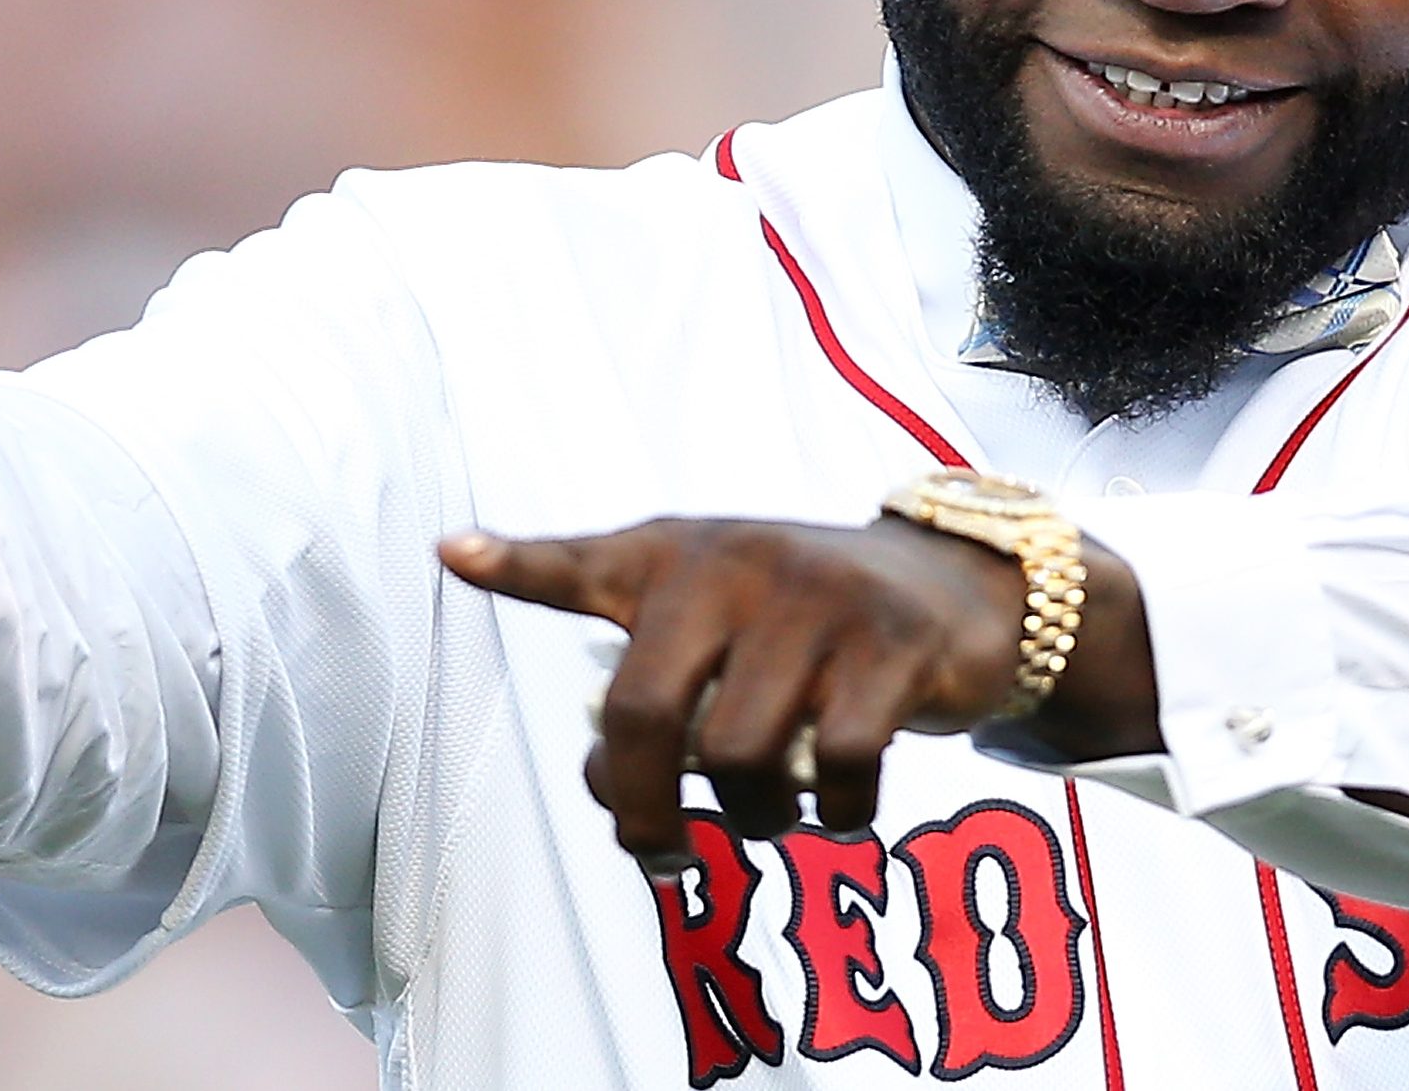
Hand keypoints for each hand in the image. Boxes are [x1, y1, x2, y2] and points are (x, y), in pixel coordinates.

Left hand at [441, 515, 1046, 871]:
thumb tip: (598, 770)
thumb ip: (651, 670)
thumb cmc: (809, 620)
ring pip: (740, 754)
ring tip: (772, 813)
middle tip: (659, 854)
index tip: (451, 553)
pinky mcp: (892, 644)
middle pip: (645, 712)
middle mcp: (737, 565)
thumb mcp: (723, 609)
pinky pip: (840, 762)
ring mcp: (817, 600)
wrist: (957, 587)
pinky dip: (837, 814)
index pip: (582, 564)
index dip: (516, 564)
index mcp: (679, 557)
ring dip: (755, 817)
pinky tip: (841, 809)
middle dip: (639, 809)